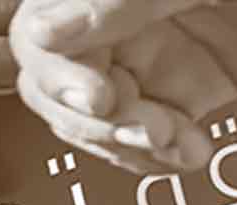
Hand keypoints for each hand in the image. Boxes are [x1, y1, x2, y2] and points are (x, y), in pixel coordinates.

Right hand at [11, 0, 236, 173]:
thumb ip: (128, 0)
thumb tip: (47, 31)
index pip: (40, 34)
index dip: (56, 72)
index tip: (100, 95)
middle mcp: (120, 14)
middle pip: (57, 83)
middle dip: (91, 119)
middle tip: (144, 130)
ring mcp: (156, 51)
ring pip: (98, 117)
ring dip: (124, 143)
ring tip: (173, 144)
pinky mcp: (197, 84)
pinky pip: (150, 133)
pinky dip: (159, 156)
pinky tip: (190, 153)